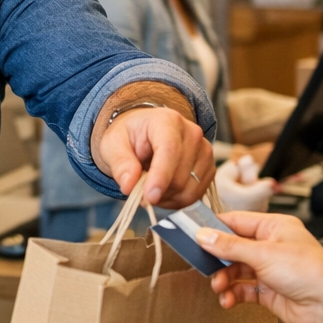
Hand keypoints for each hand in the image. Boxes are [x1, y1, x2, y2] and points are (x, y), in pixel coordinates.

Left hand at [97, 106, 213, 206]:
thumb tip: (129, 186)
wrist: (145, 133)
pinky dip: (176, 201)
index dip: (161, 177)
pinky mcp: (209, 168)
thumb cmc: (129, 136)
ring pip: (189, 190)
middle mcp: (192, 134)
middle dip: (157, 191)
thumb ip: (120, 163)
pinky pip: (195, 196)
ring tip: (149, 188)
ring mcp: (204, 152)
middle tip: (138, 190)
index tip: (149, 196)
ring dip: (166, 198)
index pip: (170, 151)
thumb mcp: (113, 144)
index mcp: (167, 121)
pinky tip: (163, 191)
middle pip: (180, 176)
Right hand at [198, 210, 322, 322]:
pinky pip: (243, 289)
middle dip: (218, 259)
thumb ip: (230, 246)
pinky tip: (228, 300)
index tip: (193, 233)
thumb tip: (203, 236)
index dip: (214, 228)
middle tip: (202, 266)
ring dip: (224, 279)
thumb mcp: (263, 254)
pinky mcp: (268, 290)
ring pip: (235, 270)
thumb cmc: (309, 273)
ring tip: (219, 287)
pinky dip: (233, 294)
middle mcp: (271, 246)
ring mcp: (269, 269)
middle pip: (233, 248)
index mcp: (274, 227)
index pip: (236, 222)